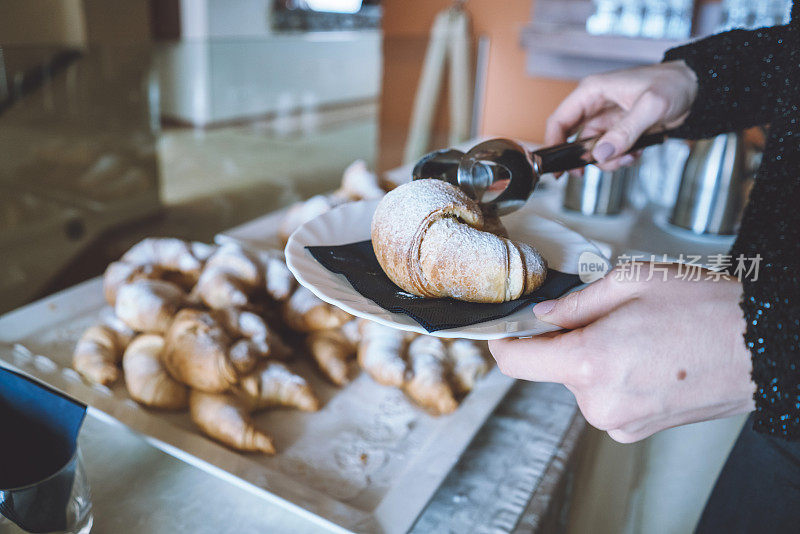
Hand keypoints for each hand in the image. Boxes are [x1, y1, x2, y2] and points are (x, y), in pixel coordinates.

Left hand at [488, 263, 754, 442]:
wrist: (764, 347)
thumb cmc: (707, 310)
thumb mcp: (632, 282)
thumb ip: (575, 302)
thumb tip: (543, 315)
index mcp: (590, 363)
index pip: (515, 361)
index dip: (503, 341)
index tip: (504, 329)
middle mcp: (599, 403)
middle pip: (553, 368)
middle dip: (568, 341)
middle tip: (608, 316)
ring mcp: (619, 422)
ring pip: (581, 382)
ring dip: (595, 358)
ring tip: (639, 337)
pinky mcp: (635, 430)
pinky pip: (605, 398)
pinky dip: (614, 377)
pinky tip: (648, 358)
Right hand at [545, 61, 697, 172]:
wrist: (697, 89)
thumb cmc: (674, 84)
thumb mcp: (651, 107)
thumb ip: (625, 132)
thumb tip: (600, 154)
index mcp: (593, 92)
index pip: (560, 119)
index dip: (552, 143)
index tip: (555, 167)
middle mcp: (595, 106)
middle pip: (573, 139)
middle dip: (584, 158)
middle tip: (589, 173)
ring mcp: (607, 121)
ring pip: (593, 150)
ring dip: (608, 161)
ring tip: (630, 156)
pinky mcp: (619, 132)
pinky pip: (610, 152)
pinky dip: (620, 158)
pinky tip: (637, 152)